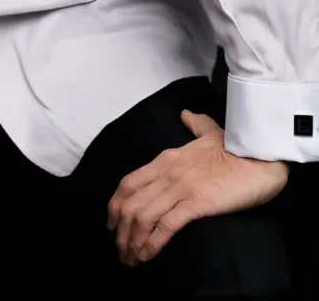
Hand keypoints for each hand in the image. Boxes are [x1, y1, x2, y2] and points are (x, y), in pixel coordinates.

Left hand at [107, 109, 288, 266]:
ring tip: (132, 260)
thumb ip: (195, 124)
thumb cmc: (237, 148)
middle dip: (120, 231)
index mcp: (165, 159)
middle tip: (121, 251)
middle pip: (130, 203)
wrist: (260, 157)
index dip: (116, 206)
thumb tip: (186, 114)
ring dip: (133, 241)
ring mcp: (181, 187)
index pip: (128, 183)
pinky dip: (152, 243)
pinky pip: (166, 226)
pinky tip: (148, 255)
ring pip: (143, 216)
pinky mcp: (197, 203)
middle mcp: (167, 172)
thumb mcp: (209, 131)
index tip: (113, 224)